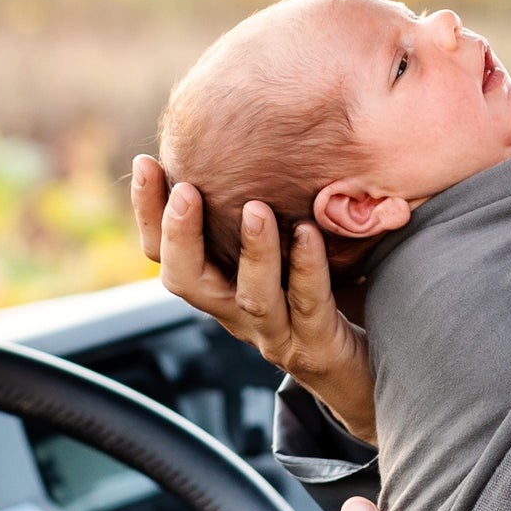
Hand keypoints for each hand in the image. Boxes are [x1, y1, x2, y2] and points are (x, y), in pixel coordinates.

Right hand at [131, 155, 376, 443]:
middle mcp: (237, 314)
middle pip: (188, 282)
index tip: (146, 162)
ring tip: (255, 208)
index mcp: (220, 288)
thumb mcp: (281, 250)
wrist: (364, 372)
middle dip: (179, 235)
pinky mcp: (316, 346)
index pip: (165, 255)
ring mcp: (276, 333)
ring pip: (250, 297)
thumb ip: (263, 207)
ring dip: (251, 251)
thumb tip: (250, 138)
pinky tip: (309, 233)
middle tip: (184, 188)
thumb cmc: (320, 300)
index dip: (148, 214)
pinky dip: (306, 268)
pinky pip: (308, 305)